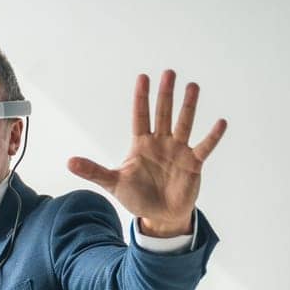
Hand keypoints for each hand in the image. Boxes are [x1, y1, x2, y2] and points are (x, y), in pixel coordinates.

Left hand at [67, 69, 226, 235]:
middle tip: (169, 73)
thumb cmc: (137, 197)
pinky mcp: (193, 164)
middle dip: (166, 94)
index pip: (140, 116)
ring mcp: (178, 151)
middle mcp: (161, 143)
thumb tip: (69, 162)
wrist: (159, 216)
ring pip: (184, 124)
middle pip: (163, 114)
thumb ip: (94, 171)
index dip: (141, 98)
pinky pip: (204, 147)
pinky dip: (212, 136)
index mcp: (141, 144)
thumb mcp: (113, 184)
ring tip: (193, 86)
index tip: (143, 77)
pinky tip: (220, 122)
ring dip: (188, 107)